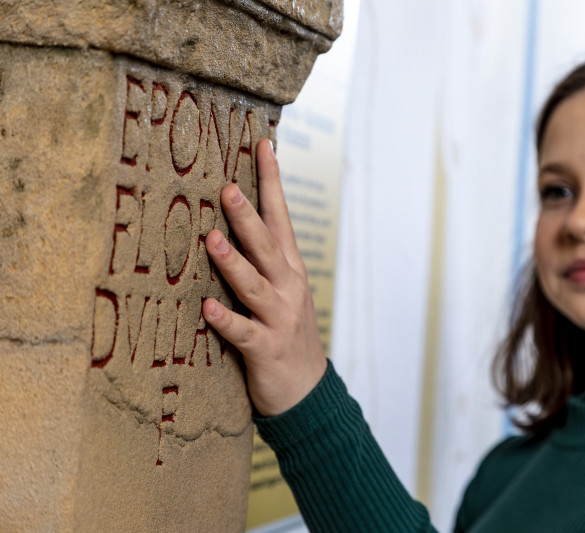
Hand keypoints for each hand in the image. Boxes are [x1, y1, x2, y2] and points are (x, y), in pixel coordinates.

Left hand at [202, 138, 326, 416]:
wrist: (307, 391)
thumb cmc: (285, 334)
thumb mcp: (282, 291)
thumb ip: (262, 259)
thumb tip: (231, 219)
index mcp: (291, 269)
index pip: (281, 217)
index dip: (272, 181)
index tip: (262, 144)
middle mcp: (289, 288)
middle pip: (268, 246)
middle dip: (250, 216)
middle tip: (227, 188)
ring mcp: (279, 318)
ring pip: (255, 285)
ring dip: (234, 262)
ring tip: (212, 239)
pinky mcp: (266, 350)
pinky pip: (243, 333)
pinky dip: (226, 320)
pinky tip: (206, 309)